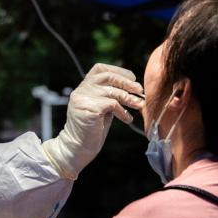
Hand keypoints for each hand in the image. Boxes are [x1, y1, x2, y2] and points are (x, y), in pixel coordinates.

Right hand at [41, 64, 143, 179]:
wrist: (77, 148)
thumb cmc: (92, 130)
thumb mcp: (103, 108)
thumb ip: (110, 95)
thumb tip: (133, 86)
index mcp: (83, 87)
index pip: (100, 69)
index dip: (118, 71)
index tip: (132, 78)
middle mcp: (81, 90)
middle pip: (107, 76)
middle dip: (126, 82)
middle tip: (140, 90)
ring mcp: (83, 98)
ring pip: (111, 91)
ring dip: (129, 98)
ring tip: (138, 105)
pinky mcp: (88, 108)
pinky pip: (111, 104)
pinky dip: (123, 111)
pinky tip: (127, 119)